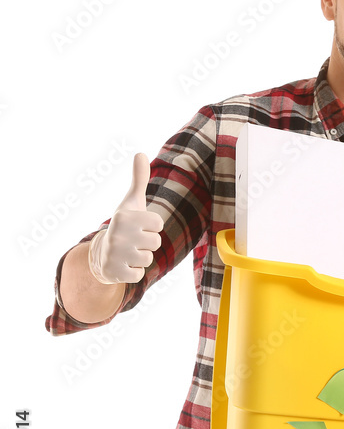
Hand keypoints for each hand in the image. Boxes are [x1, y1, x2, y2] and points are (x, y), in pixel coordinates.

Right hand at [88, 153, 163, 283]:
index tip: (138, 226)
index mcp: (125, 217)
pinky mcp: (115, 272)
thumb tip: (140, 153)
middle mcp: (119, 234)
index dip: (151, 227)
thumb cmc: (124, 225)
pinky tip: (123, 265)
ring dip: (140, 258)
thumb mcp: (132, 202)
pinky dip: (133, 273)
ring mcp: (116, 254)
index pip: (158, 224)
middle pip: (156, 242)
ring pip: (148, 259)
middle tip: (132, 241)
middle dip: (147, 243)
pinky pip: (139, 275)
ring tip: (127, 252)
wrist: (100, 254)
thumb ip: (138, 180)